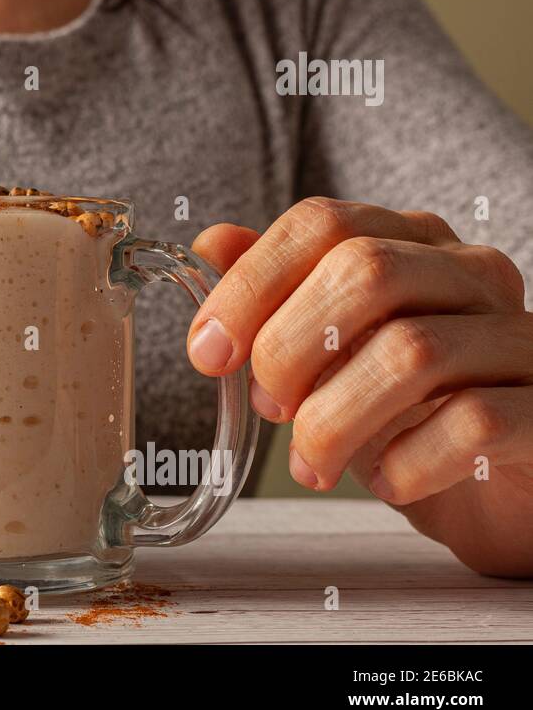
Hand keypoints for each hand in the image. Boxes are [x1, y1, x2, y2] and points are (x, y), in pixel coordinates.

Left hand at [188, 197, 532, 575]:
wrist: (503, 486)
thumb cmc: (409, 406)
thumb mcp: (332, 347)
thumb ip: (278, 291)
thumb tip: (211, 244)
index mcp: (411, 242)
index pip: (322, 223)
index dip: (250, 285)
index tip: (207, 352)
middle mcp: (472, 273)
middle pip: (364, 273)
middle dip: (288, 347)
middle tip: (267, 408)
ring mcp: (519, 337)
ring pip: (411, 352)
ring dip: (333, 420)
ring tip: (311, 464)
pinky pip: (472, 421)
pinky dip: (406, 461)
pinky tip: (386, 480)